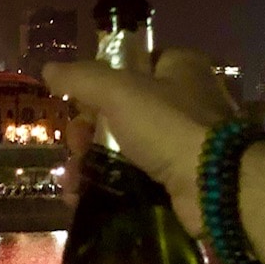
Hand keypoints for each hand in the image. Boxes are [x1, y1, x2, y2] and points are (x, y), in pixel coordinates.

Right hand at [42, 48, 236, 235]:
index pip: (130, 66)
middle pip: (120, 111)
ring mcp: (184, 142)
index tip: (75, 105)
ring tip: (72, 182)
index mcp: (179, 67)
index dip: (98, 84)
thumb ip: (81, 78)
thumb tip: (48, 70)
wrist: (216, 185)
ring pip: (124, 147)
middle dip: (88, 132)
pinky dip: (108, 185)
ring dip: (91, 162)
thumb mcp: (119, 91)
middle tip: (75, 147)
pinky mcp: (180, 178)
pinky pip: (133, 177)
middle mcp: (185, 101)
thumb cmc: (169, 125)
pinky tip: (82, 197)